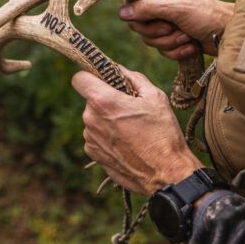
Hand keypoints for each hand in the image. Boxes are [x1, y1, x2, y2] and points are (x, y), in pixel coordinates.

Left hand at [71, 66, 203, 196]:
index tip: (102, 80)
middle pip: (90, 100)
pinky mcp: (92, 153)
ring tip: (132, 130)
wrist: (165, 174)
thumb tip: (119, 69)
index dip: (89, 76)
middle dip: (106, 100)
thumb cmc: (163, 134)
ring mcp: (89, 138)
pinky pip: (96, 136)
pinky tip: (127, 144)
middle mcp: (90, 119)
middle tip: (129, 109)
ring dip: (107, 120)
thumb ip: (133, 78)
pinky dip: (107, 136)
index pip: (79, 79)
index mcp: (103, 101)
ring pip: (94, 119)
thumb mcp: (155, 97)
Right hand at [118, 0, 233, 57]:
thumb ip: (148, 9)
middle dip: (156, 32)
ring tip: (187, 37)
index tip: (150, 19)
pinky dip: (175, 51)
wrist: (232, 35)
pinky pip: (161, 49)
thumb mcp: (177, 10)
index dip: (136, 14)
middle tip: (172, 29)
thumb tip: (121, 13)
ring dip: (169, 42)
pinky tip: (190, 46)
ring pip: (149, 39)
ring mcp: (166, 22)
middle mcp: (161, 4)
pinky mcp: (173, 38)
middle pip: (138, 24)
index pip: (132, 0)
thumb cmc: (209, 16)